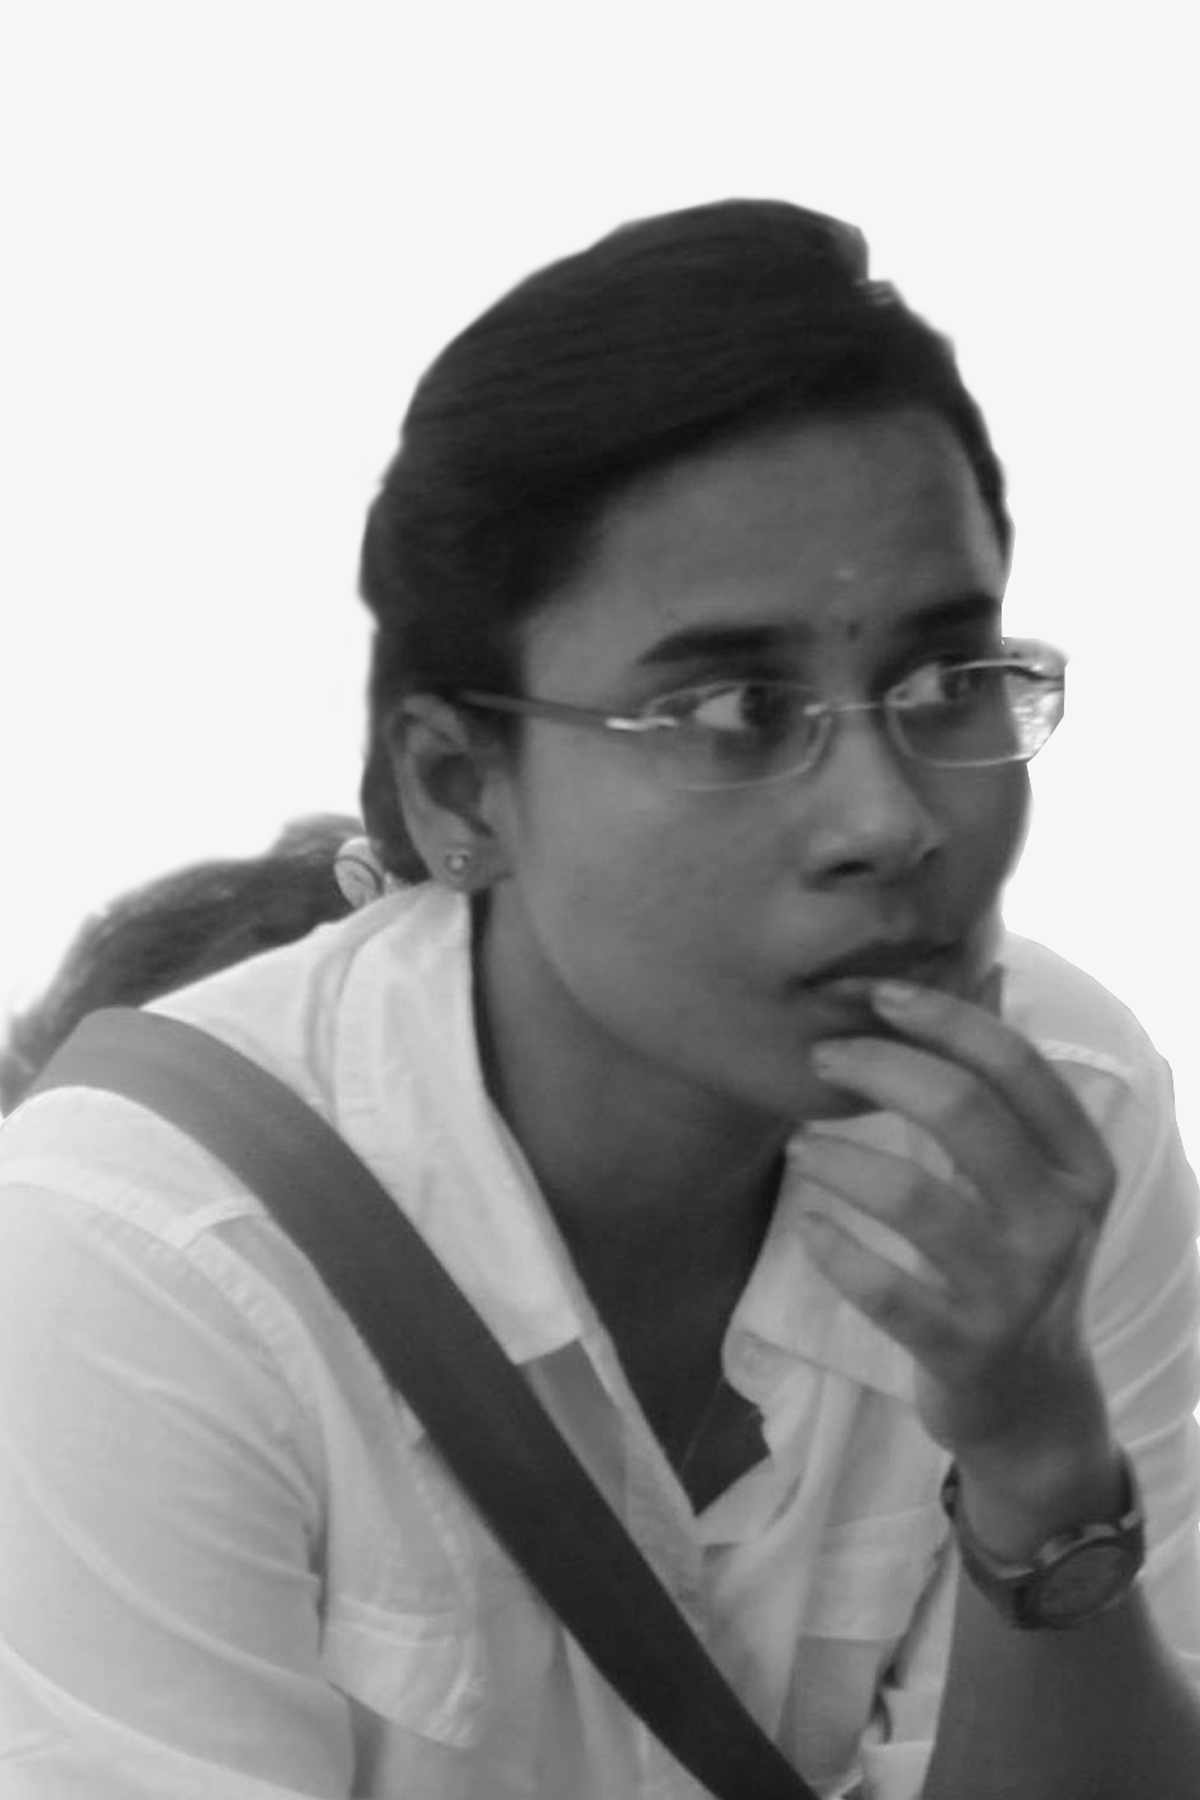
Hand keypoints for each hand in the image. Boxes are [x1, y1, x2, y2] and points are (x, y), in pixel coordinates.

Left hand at [791, 974, 1117, 1474]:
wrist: (1035, 1404)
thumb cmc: (1019, 1265)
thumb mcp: (1037, 1179)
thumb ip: (1005, 1087)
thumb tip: (981, 968)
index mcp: (1082, 1163)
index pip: (1013, 1063)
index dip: (939, 1015)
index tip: (871, 993)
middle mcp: (1061, 1218)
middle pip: (962, 1110)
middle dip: (877, 1068)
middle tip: (820, 1059)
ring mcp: (1017, 1287)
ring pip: (914, 1196)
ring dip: (839, 1158)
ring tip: (800, 1146)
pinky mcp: (965, 1346)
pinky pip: (884, 1286)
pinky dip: (833, 1248)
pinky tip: (808, 1226)